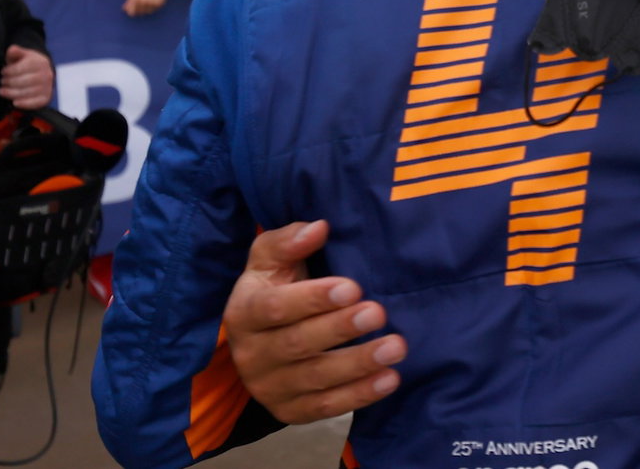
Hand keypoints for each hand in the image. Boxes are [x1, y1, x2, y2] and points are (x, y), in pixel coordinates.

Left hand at [0, 45, 54, 109]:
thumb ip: (15, 51)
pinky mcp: (46, 97)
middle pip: (22, 82)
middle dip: (9, 82)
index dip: (8, 71)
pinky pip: (35, 103)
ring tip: (4, 91)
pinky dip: (24, 104)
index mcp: (40, 62)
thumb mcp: (22, 54)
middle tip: (3, 82)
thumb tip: (12, 50)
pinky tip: (15, 102)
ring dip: (12, 93)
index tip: (3, 72)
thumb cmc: (30, 64)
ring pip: (26, 93)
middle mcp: (46, 74)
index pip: (20, 69)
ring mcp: (47, 87)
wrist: (44, 72)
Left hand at [123, 0, 169, 17]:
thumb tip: (124, 9)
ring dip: (146, 9)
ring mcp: (151, 3)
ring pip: (146, 12)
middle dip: (138, 10)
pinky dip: (152, 7)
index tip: (132, 10)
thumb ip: (129, 1)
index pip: (131, 12)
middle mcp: (143, 1)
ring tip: (147, 1)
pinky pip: (153, 10)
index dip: (130, 12)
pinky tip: (152, 1)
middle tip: (141, 4)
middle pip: (138, 13)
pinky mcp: (158, 4)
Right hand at [224, 220, 405, 423]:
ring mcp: (269, 387)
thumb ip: (289, 241)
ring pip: (316, 379)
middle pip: (297, 344)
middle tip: (377, 313)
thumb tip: (319, 228)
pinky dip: (360, 395)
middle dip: (340, 329)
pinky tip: (389, 379)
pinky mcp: (290, 411)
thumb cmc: (274, 287)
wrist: (262, 337)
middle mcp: (251, 355)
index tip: (353, 287)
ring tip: (396, 346)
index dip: (313, 299)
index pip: (275, 307)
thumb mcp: (270, 259)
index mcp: (243, 312)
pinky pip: (327, 408)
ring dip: (359, 364)